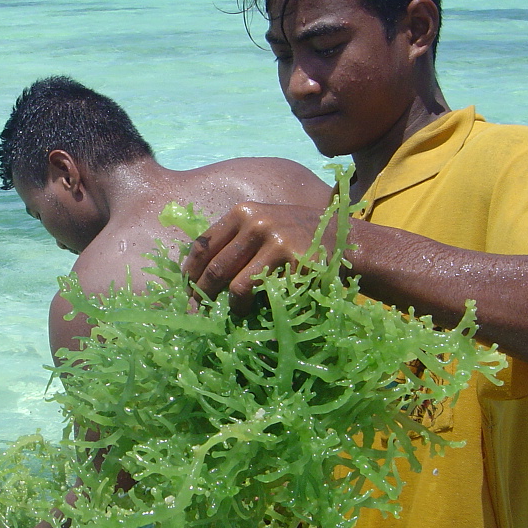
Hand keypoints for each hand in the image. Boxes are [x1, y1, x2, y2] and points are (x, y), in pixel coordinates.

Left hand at [182, 202, 331, 314]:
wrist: (341, 236)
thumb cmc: (295, 234)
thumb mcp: (263, 223)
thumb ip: (235, 240)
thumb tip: (198, 273)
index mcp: (243, 213)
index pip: (203, 245)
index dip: (191, 272)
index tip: (187, 290)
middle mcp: (257, 223)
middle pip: (216, 268)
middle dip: (203, 295)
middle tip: (200, 312)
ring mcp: (277, 243)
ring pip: (237, 286)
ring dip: (232, 307)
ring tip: (234, 313)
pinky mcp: (296, 264)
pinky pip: (267, 295)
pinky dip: (259, 309)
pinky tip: (259, 313)